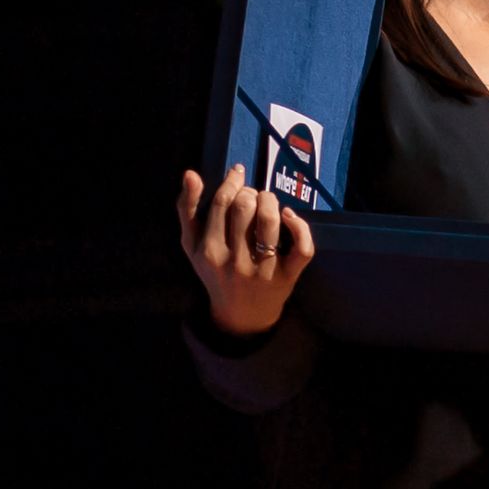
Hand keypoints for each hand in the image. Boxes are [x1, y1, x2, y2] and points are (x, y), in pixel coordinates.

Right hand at [177, 165, 315, 335]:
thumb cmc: (215, 272)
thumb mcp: (192, 245)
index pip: (222, 203)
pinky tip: (289, 216)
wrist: (240, 314)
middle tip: (252, 194)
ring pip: (270, 222)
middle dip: (250, 191)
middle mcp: (235, 261)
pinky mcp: (288, 277)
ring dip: (271, 201)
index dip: (232, 182)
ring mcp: (263, 270)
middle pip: (245, 208)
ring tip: (268, 200)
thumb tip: (191, 174)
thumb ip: (187, 210)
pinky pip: (301, 248)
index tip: (239, 173)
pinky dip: (299, 226)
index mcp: (209, 250)